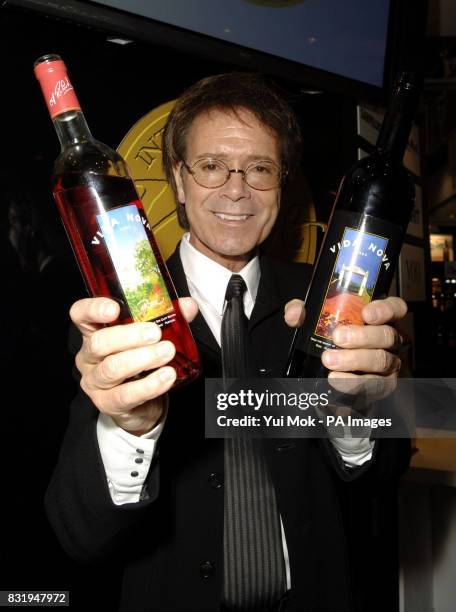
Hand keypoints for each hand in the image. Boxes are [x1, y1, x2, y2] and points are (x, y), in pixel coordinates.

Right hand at [70, 296, 197, 435]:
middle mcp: (89, 356)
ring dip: (142, 359)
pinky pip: (126, 394)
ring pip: (112, 368)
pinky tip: (166, 376)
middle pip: (98, 342)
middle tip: (156, 333)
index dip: (93, 309)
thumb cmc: (141, 363)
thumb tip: (188, 306)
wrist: (141, 404)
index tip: (115, 308)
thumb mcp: (150, 337)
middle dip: (129, 336)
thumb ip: (168, 318)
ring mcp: (95, 381)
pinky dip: (149, 385)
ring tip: (166, 352)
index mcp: (94, 332)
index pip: (81, 315)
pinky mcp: (107, 403)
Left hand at [284, 296, 406, 398]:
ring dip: (355, 360)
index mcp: (378, 319)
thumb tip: (294, 315)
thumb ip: (302, 312)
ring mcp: (389, 364)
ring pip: (382, 360)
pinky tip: (335, 381)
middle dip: (363, 336)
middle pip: (387, 335)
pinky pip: (375, 385)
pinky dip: (354, 384)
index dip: (386, 309)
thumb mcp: (312, 321)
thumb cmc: (327, 340)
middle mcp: (389, 340)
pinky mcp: (383, 386)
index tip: (366, 313)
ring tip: (329, 361)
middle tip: (338, 338)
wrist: (327, 377)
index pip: (395, 308)